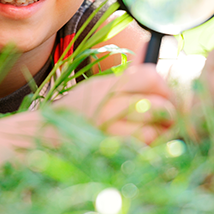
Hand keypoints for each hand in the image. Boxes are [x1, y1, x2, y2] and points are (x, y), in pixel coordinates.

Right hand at [54, 64, 176, 144]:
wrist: (45, 133)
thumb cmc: (79, 108)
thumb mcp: (100, 86)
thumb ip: (130, 79)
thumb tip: (154, 61)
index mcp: (109, 85)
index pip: (152, 78)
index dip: (165, 88)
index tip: (165, 96)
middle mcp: (110, 106)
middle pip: (160, 106)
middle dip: (168, 113)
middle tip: (166, 118)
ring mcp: (110, 131)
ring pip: (153, 132)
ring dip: (157, 134)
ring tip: (148, 131)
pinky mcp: (110, 152)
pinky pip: (141, 151)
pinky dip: (144, 148)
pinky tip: (137, 144)